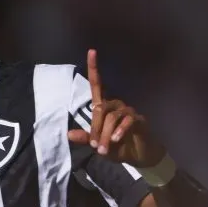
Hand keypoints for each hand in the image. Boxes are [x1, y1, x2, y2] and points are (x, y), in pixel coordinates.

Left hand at [67, 49, 165, 166]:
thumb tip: (69, 134)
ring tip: (103, 149)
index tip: (91, 51)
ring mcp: (128, 111)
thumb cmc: (117, 147)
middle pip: (100, 109)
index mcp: (104, 107)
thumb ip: (85, 138)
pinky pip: (126, 121)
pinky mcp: (138, 119)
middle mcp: (116, 105)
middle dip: (94, 129)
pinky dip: (119, 131)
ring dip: (105, 134)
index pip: (97, 84)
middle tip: (94, 146)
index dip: (94, 68)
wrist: (138, 156)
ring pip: (111, 117)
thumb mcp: (97, 144)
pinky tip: (116, 139)